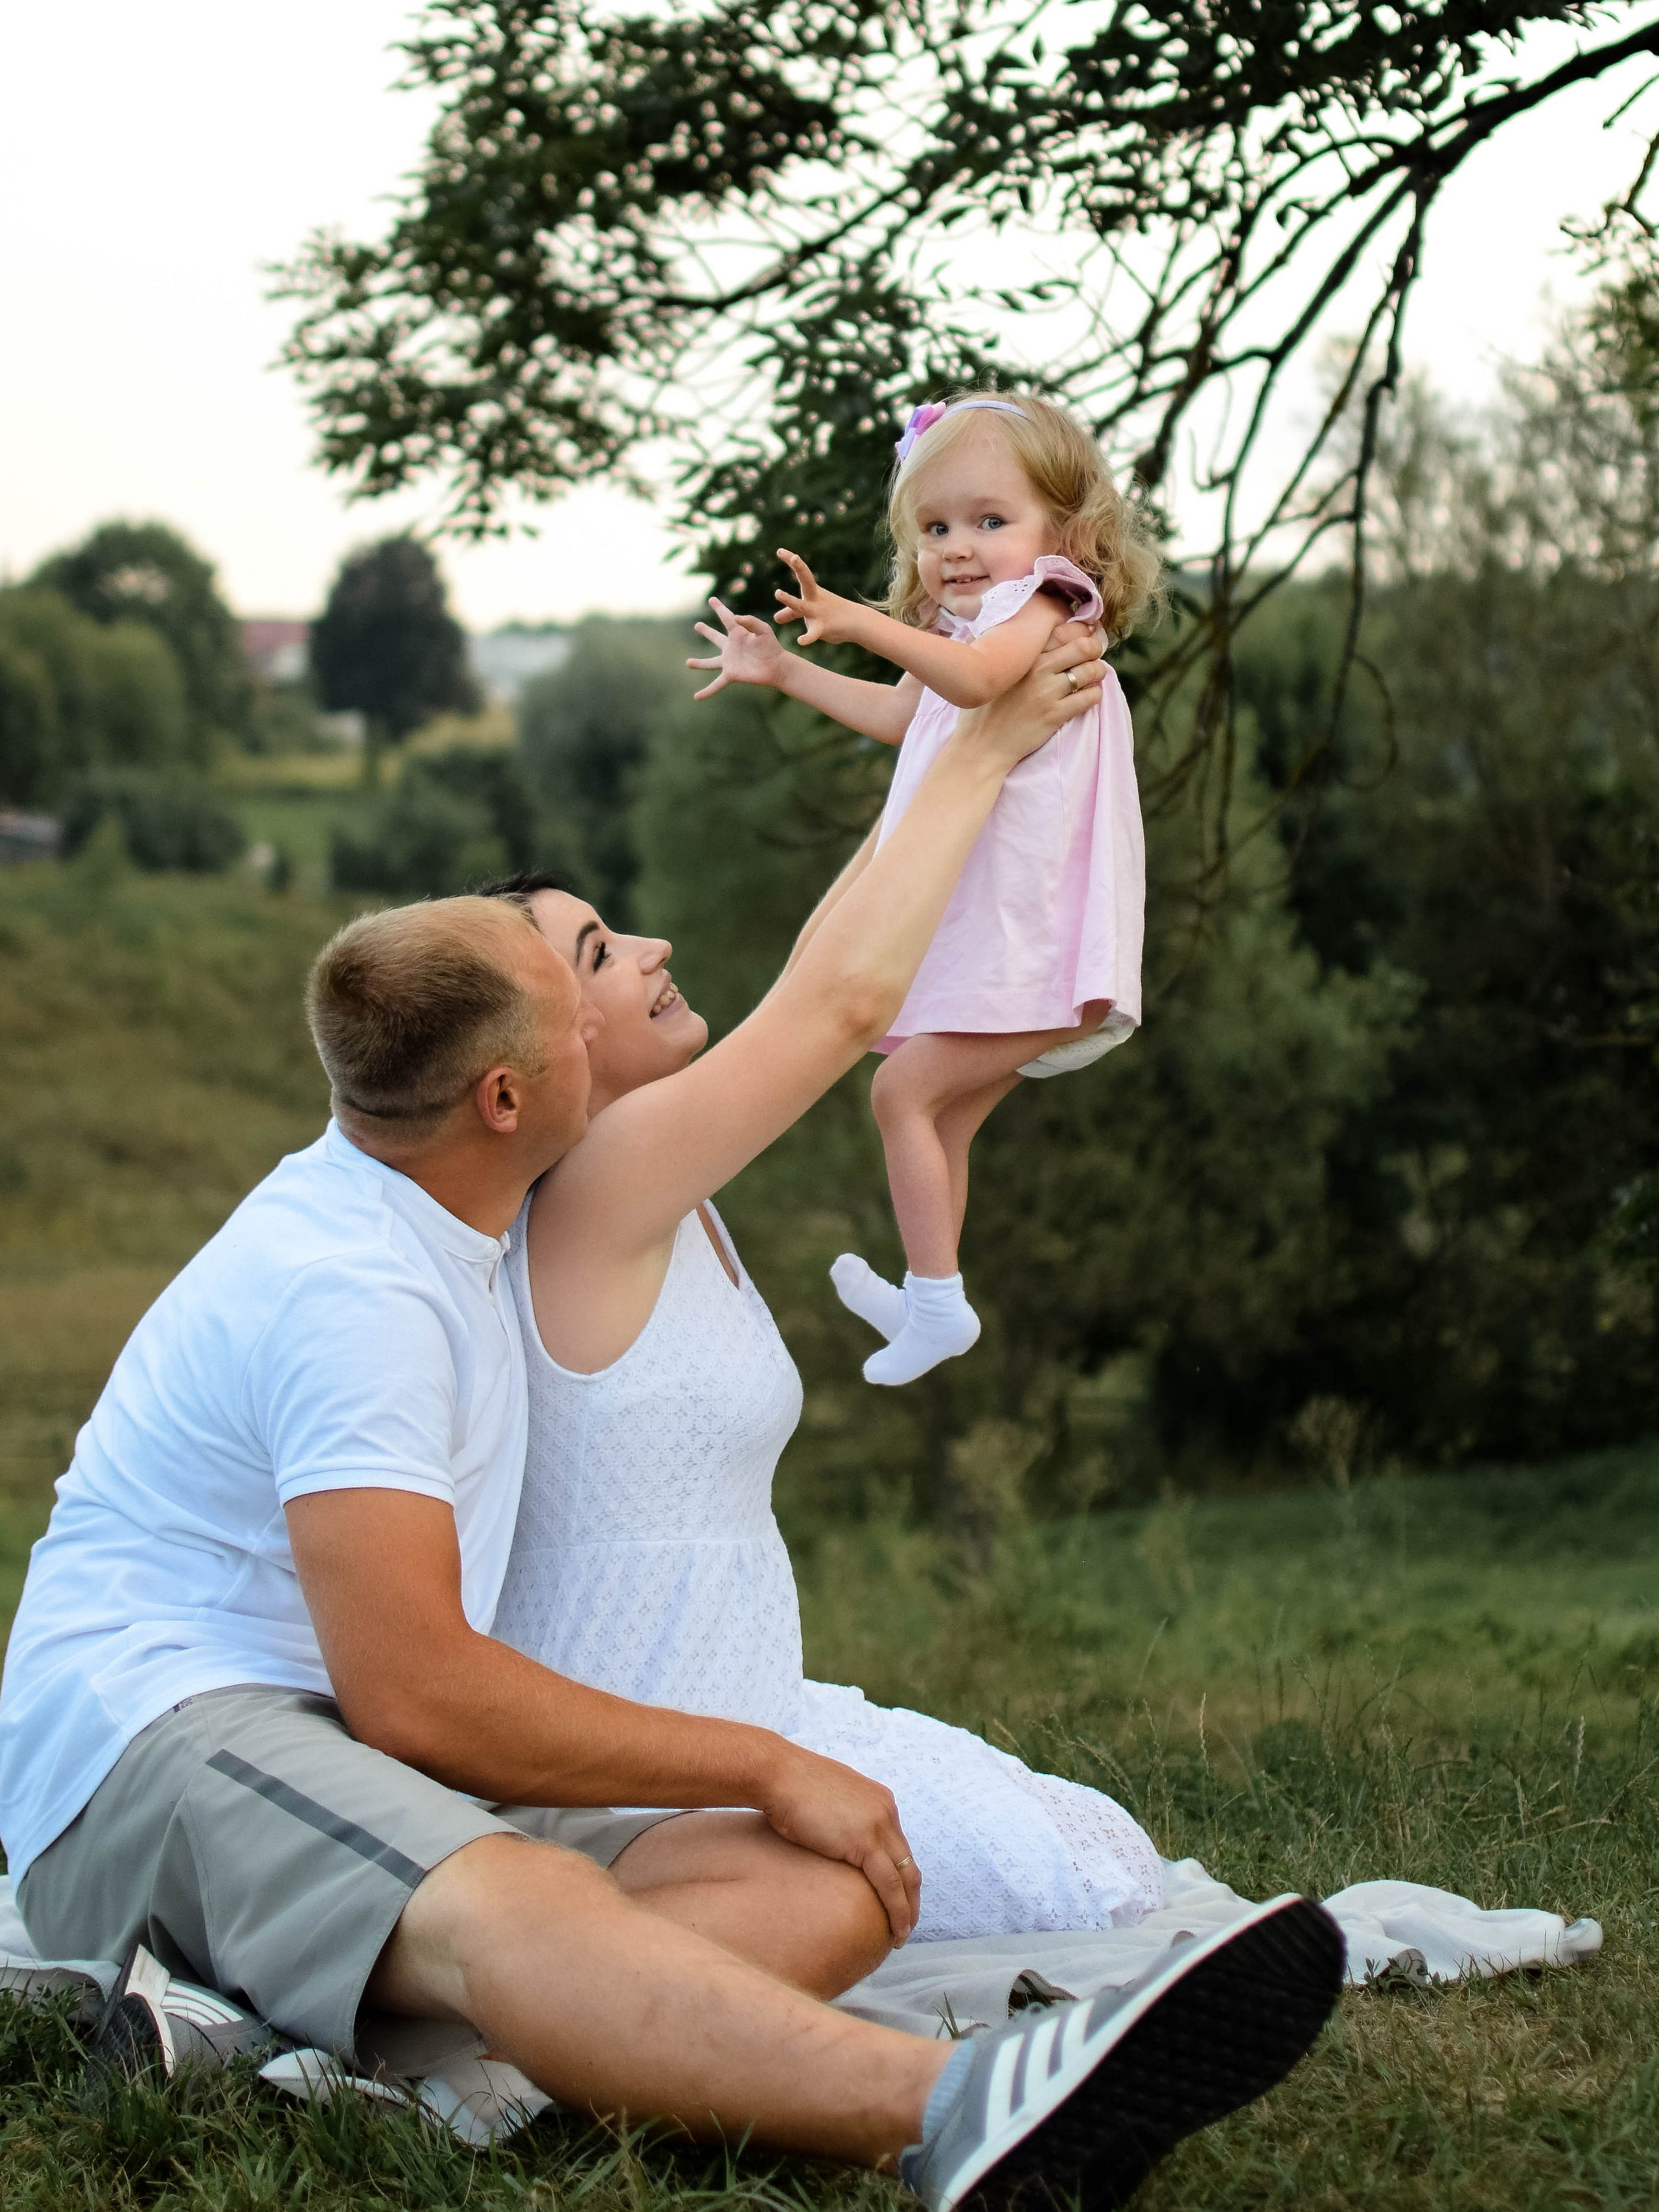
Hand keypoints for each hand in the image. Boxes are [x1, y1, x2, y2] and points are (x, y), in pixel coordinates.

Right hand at [687, 597, 789, 698]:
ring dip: (699, 664)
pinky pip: (716, 684)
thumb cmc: (772, 646)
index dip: (719, 608)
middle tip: (698, 625)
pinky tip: (697, 697)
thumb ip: (751, 621)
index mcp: (738, 633)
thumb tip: (735, 618)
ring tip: (688, 663)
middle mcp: (731, 646)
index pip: (726, 617)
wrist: (777, 666)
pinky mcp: (731, 674)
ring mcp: (729, 661)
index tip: (712, 600)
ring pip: (711, 662)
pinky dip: (707, 691)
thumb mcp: (763, 629)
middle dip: (706, 631)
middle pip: (715, 637)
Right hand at [760, 1740, 921, 1942]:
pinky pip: (889, 1885)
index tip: (897, 1901)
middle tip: (906, 1925)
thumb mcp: (828, 1801)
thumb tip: (835, 1841)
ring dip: (907, 1911)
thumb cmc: (789, 1788)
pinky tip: (894, 1930)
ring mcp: (878, 1825)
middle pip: (909, 1864)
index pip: (899, 1848)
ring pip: (905, 1878)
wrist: (776, 1774)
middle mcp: (886, 1811)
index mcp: (879, 1801)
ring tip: (901, 1936)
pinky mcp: (865, 1841)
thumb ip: (842, 1819)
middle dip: (911, 1898)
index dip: (901, 1878)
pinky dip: (896, 1910)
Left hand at [773, 548, 857, 646]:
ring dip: (790, 600)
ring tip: (778, 593)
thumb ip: (791, 613)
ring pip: (801, 606)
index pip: (801, 573)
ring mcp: (818, 613)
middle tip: (794, 557)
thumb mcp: (809, 612)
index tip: (779, 550)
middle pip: (806, 580)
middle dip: (800, 568)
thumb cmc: (832, 616)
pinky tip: (800, 641)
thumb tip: (775, 618)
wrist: (857, 624)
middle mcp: (814, 599)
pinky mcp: (823, 628)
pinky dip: (807, 638)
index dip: (791, 561)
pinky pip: (814, 633)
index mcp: (812, 592)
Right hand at [957, 619, 1105, 769]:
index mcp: (1023, 654)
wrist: (981, 745)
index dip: (1081, 631)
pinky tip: (1088, 697)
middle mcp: (1037, 668)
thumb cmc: (983, 708)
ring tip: (1093, 678)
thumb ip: (1003, 649)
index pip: (1063, 630)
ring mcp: (1047, 692)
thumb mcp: (988, 669)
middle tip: (1092, 657)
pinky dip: (1095, 695)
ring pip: (1090, 671)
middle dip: (1094, 649)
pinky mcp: (1055, 714)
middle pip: (1083, 646)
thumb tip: (1017, 633)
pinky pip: (1090, 698)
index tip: (1084, 637)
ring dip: (1098, 672)